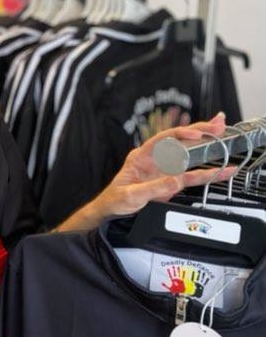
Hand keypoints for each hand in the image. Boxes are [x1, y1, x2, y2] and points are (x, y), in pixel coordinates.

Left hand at [57, 112, 235, 230]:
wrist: (112, 211)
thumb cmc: (115, 200)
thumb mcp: (130, 195)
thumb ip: (153, 188)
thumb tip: (175, 181)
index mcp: (141, 157)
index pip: (163, 140)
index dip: (180, 134)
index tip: (195, 134)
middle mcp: (155, 160)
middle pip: (180, 142)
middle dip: (200, 132)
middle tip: (218, 125)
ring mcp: (164, 171)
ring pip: (189, 156)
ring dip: (207, 147)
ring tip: (224, 136)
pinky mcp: (171, 183)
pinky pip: (192, 177)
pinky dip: (208, 174)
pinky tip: (222, 171)